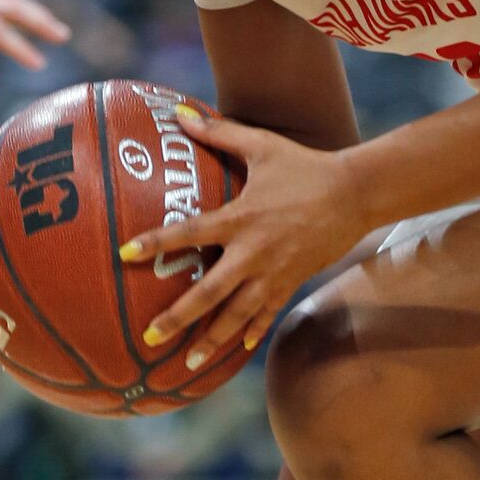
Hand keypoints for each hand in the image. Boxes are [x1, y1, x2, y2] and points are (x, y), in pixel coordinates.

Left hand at [118, 107, 367, 366]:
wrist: (353, 194)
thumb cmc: (303, 165)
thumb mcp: (261, 145)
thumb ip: (219, 132)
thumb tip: (180, 114)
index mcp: (240, 218)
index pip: (189, 232)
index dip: (157, 242)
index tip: (125, 252)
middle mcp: (253, 252)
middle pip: (209, 292)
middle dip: (178, 317)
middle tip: (149, 336)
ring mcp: (273, 273)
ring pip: (236, 315)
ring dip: (211, 340)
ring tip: (187, 364)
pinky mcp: (291, 282)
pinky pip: (266, 314)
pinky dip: (250, 333)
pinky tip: (236, 351)